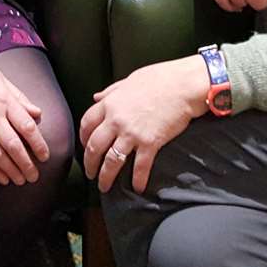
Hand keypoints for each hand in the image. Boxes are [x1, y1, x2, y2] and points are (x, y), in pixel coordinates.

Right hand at [0, 56, 50, 185]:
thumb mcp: (2, 79)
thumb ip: (20, 98)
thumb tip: (37, 114)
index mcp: (4, 101)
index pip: (26, 126)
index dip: (38, 144)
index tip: (45, 156)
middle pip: (13, 145)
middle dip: (26, 163)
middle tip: (35, 176)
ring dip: (11, 170)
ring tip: (21, 180)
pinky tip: (3, 178)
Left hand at [79, 55, 207, 192]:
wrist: (184, 85)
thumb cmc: (160, 78)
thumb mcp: (129, 80)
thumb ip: (111, 91)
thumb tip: (96, 97)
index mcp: (110, 103)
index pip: (86, 124)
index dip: (83, 138)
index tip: (85, 146)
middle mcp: (116, 120)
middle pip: (94, 147)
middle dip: (90, 164)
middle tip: (91, 173)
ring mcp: (132, 133)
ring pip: (112, 161)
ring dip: (106, 177)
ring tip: (104, 186)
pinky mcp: (150, 143)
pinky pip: (140, 166)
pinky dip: (137, 180)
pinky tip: (137, 188)